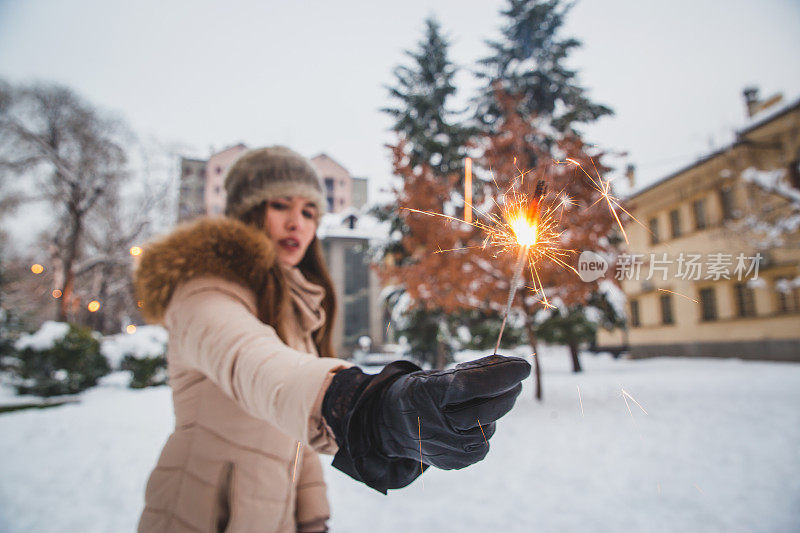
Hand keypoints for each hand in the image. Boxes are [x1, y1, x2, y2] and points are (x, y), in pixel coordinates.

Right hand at [376, 355, 530, 468]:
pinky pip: (484, 442)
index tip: (524, 366)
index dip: (501, 375)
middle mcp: (436, 425)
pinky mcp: (456, 462)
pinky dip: (484, 427)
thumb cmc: (422, 392)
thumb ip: (475, 371)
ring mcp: (447, 448)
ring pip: (488, 426)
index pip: (472, 385)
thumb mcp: (439, 375)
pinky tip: (471, 421)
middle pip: (486, 408)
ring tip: (480, 400)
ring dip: (494, 409)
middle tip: (518, 378)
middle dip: (508, 391)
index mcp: (428, 395)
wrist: (393, 426)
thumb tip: (515, 367)